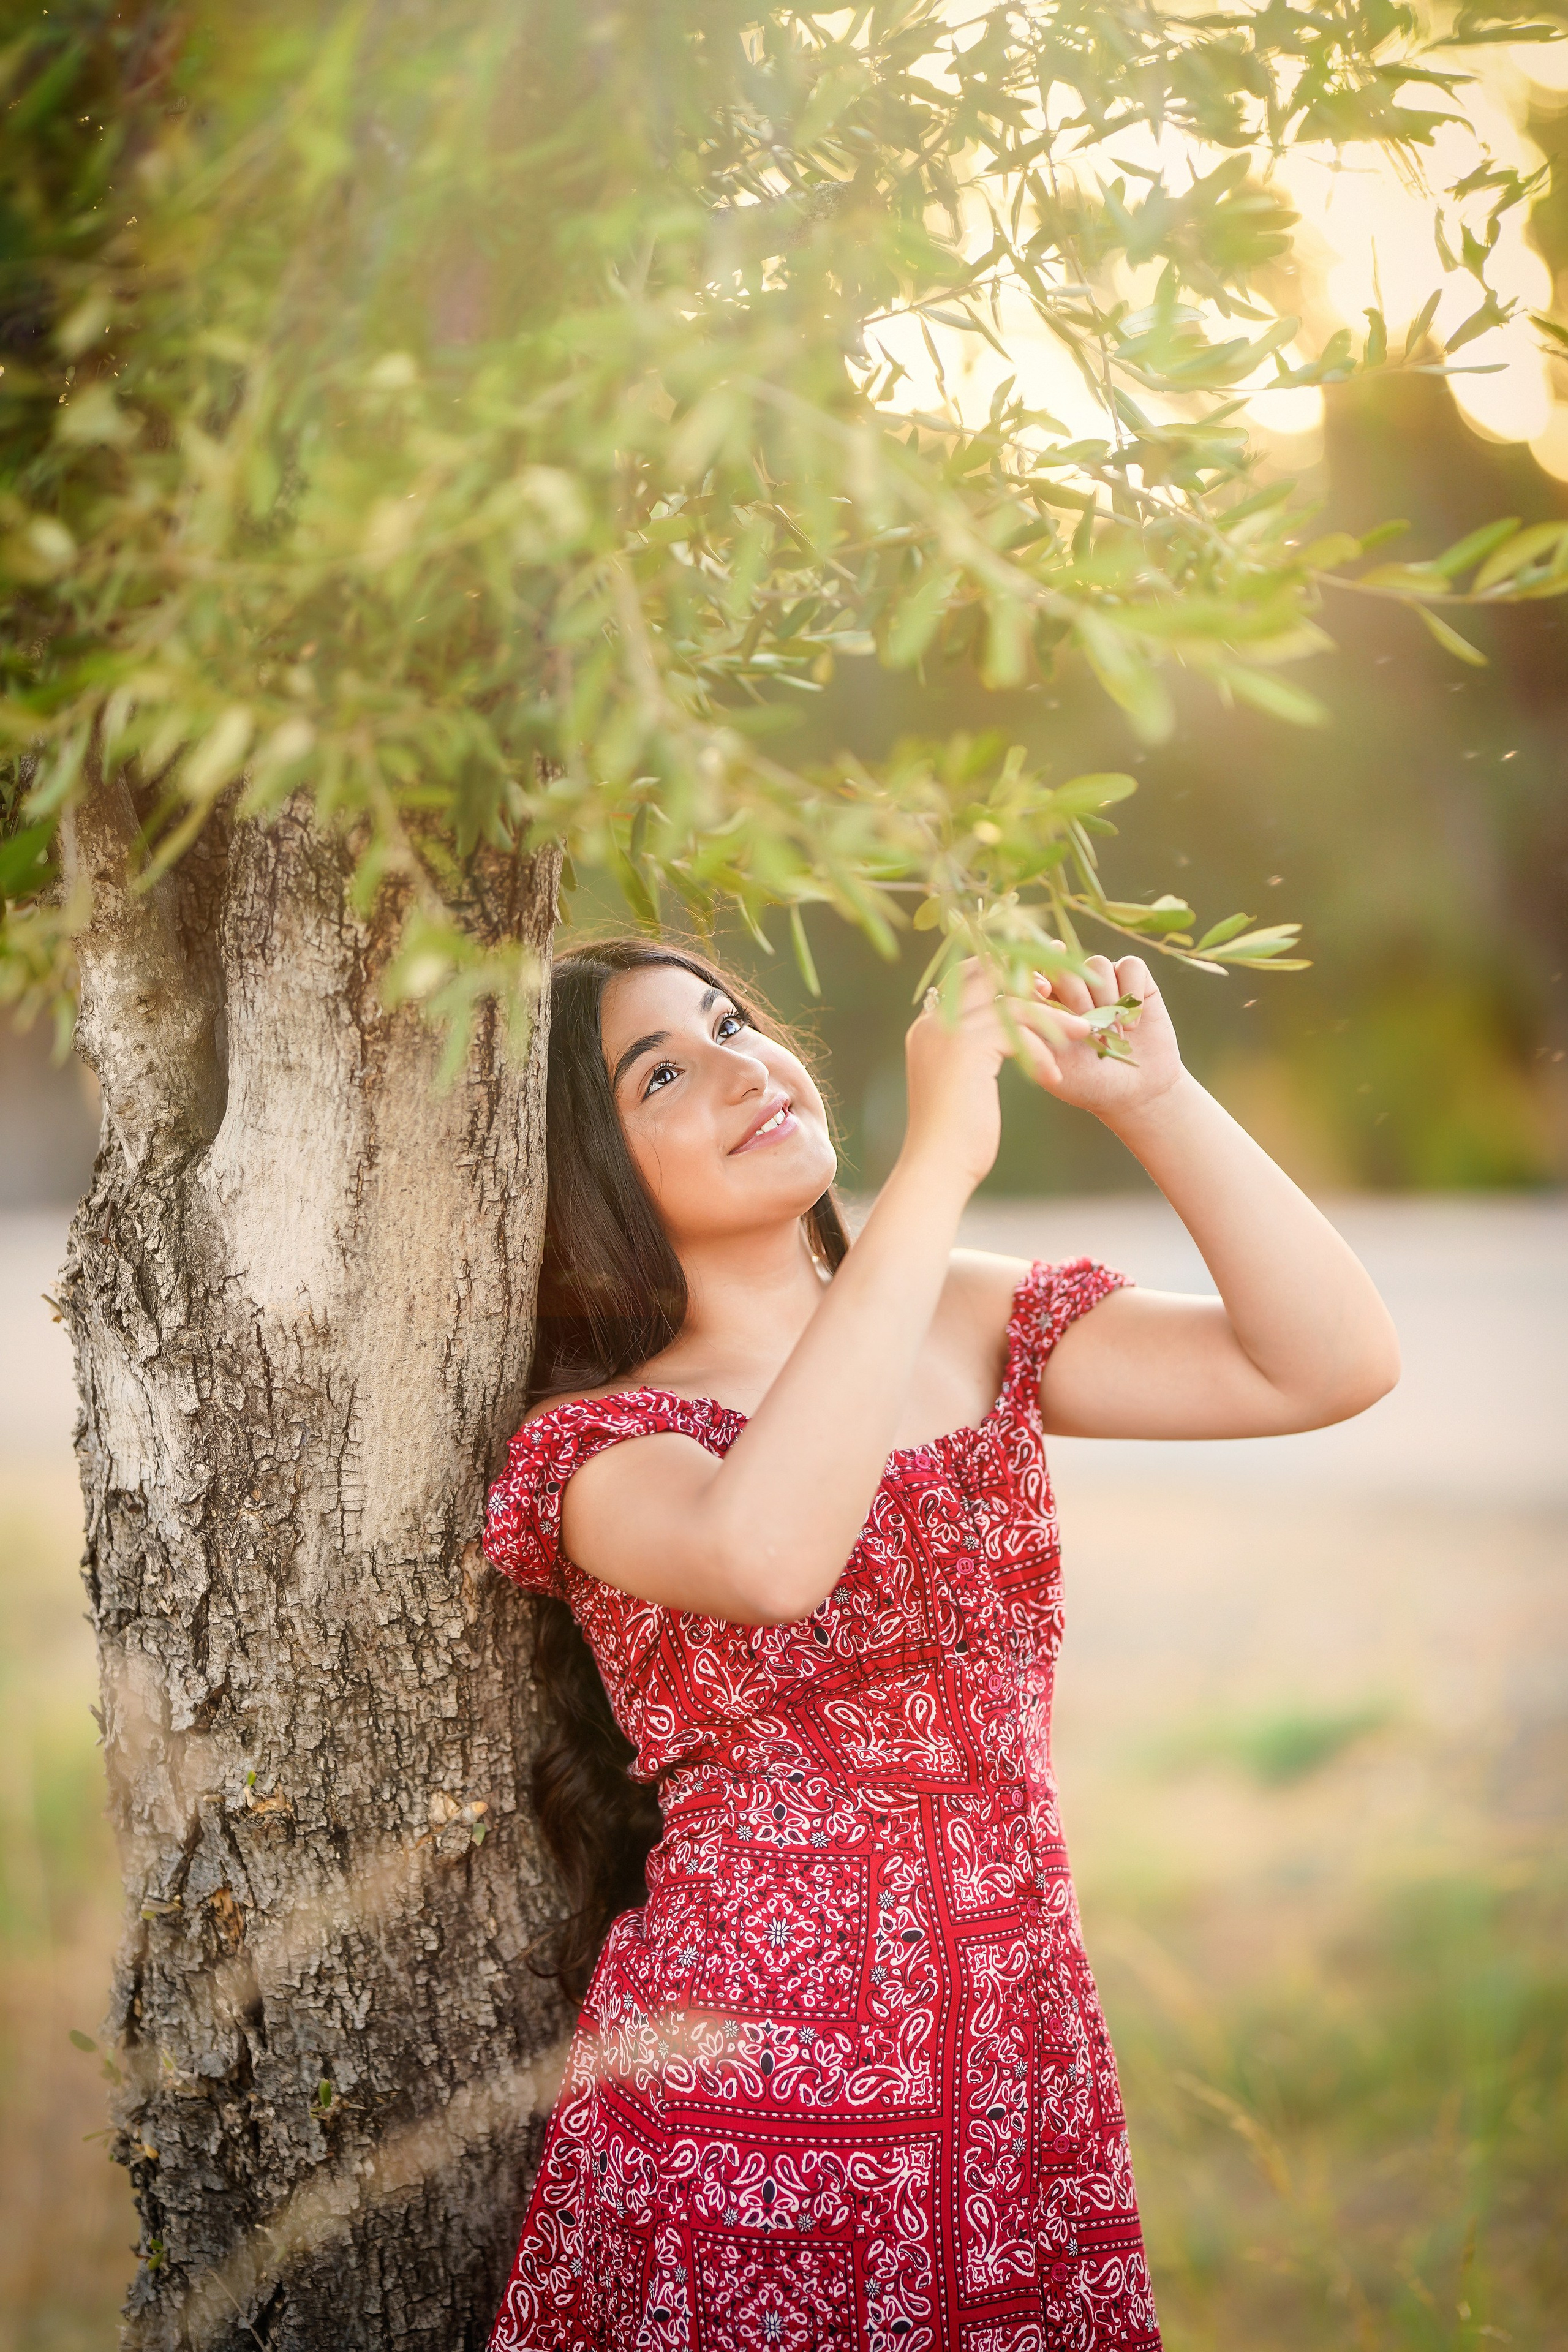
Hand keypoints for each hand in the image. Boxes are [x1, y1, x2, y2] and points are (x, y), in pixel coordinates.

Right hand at [899, 959, 1080, 1194]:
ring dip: (1052, 1016)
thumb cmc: (955, 1136)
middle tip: (1070, 974)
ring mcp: (947, 1033)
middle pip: (987, 972)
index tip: (1044, 974)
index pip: (968, 974)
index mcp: (929, 1027)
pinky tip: (1054, 1076)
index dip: (1007, 967)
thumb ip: (975, 1053)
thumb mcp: (963, 1084)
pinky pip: (1017, 1031)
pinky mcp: (966, 1050)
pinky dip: (1042, 1048)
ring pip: (1010, 1003)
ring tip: (1083, 1031)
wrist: (937, 1168)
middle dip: (1032, 971)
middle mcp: (933, 1023)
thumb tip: (1011, 1038)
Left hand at [1030, 955, 1185, 1127]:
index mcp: (1045, 1002)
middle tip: (1090, 1032)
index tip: (1044, 992)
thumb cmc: (1087, 1081)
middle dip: (1076, 997)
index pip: (1033, 973)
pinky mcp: (1134, 979)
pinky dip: (1132, 992)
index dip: (1037, 975)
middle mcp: (1072, 985)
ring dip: (1107, 1001)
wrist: (1136, 1093)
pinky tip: (1133, 1024)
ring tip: (1114, 1035)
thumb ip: (1029, 1026)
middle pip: (1065, 966)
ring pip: (1098, 964)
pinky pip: (1131, 966)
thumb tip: (1005, 995)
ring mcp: (1103, 979)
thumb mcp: (1049, 1059)